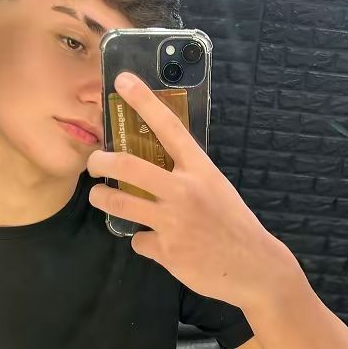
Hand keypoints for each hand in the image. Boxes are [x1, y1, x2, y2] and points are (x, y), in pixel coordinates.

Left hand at [86, 71, 289, 309]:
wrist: (253, 267)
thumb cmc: (234, 224)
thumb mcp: (216, 188)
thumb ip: (187, 176)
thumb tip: (154, 169)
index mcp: (200, 169)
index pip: (169, 127)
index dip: (143, 101)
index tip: (122, 81)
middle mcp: (185, 191)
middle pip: (128, 165)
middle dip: (101, 162)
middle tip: (94, 163)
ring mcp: (173, 221)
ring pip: (120, 203)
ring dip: (102, 198)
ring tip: (100, 197)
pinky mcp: (166, 250)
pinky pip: (139, 240)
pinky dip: (143, 241)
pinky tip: (157, 243)